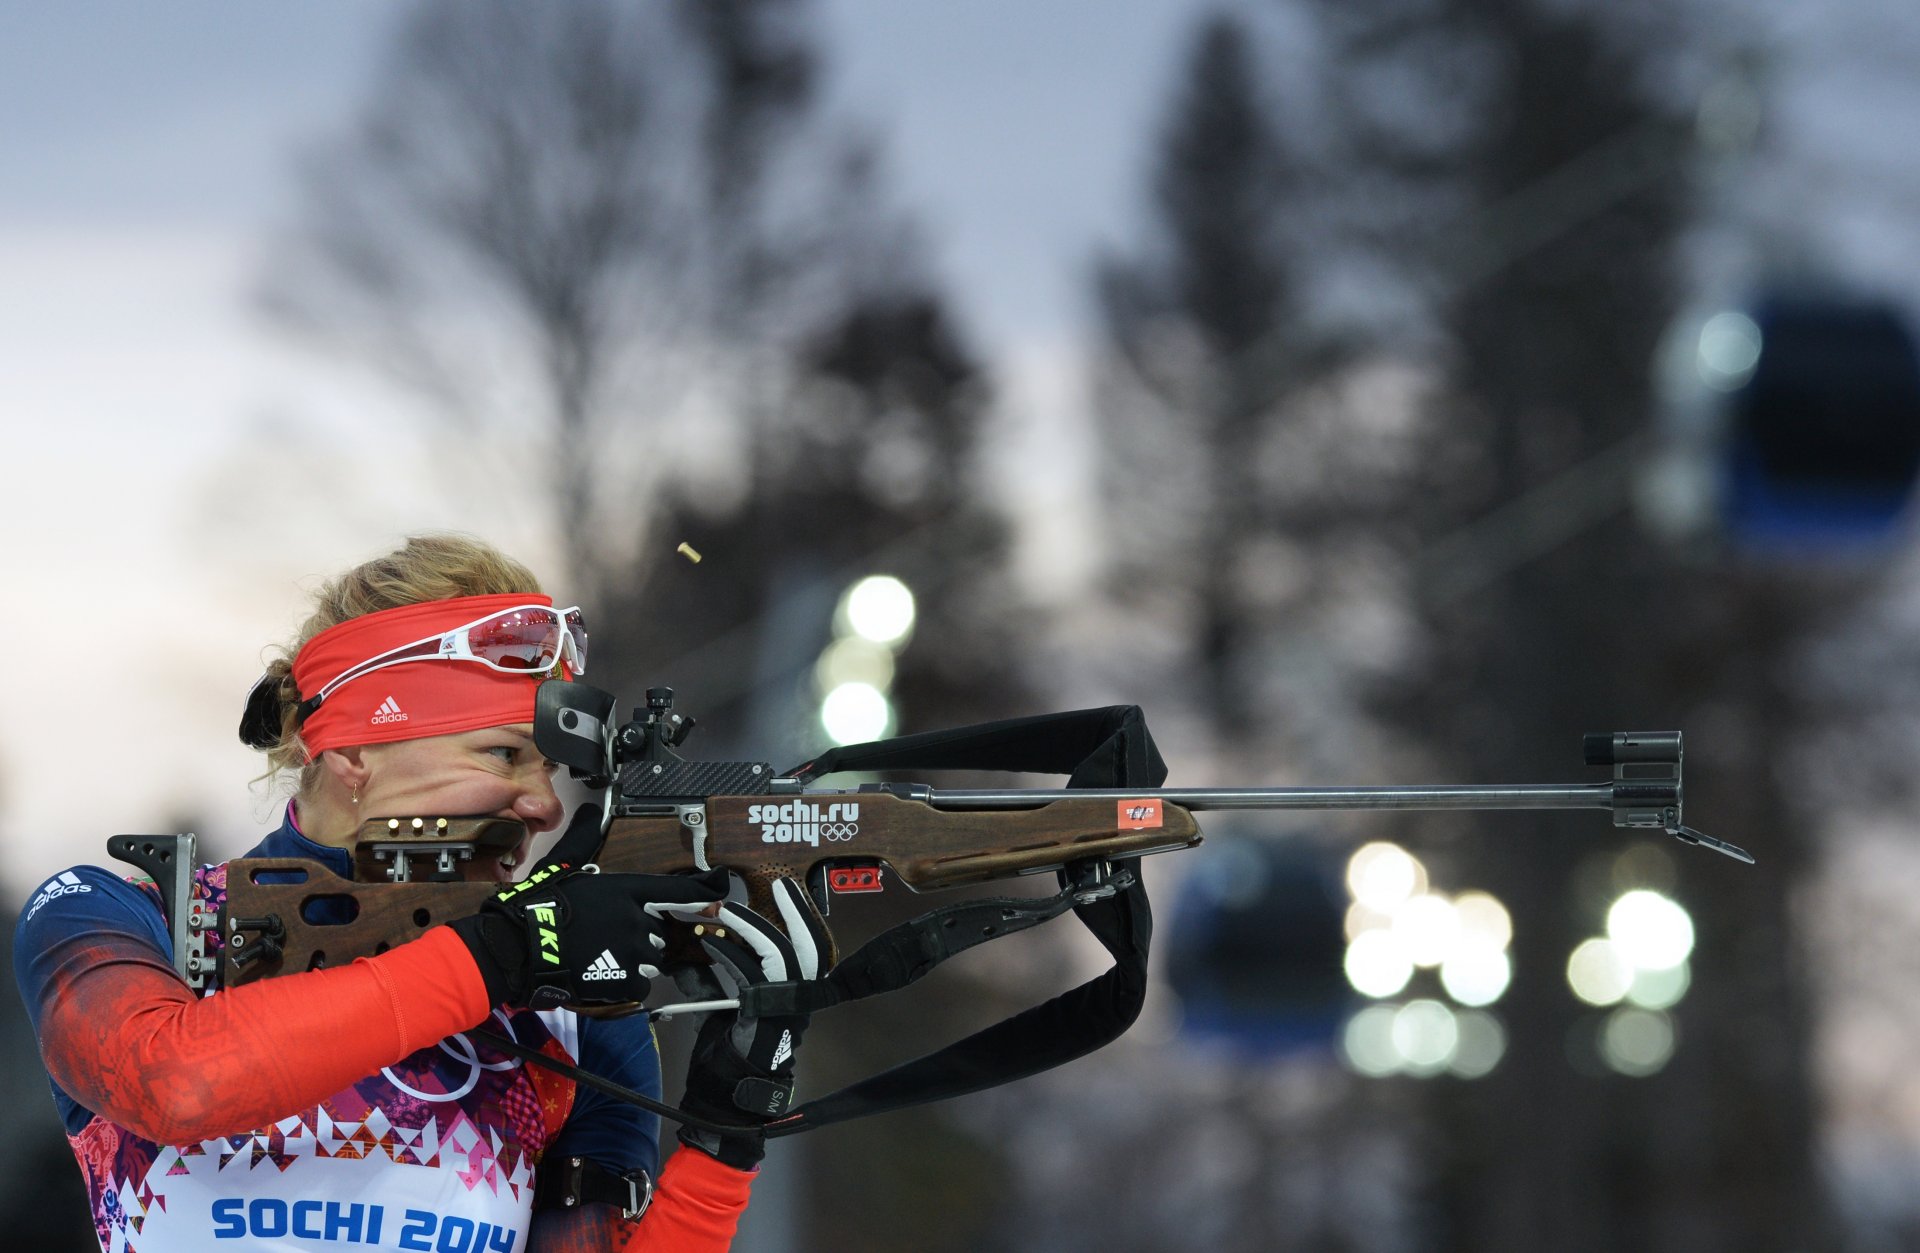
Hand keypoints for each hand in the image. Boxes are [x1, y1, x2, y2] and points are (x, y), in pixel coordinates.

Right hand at [448, 805, 726, 1009]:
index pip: (677, 889)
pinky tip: (602, 975)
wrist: (519, 948)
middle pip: (658, 930)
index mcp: (627, 890)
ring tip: (602, 955)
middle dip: (640, 934)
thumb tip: (591, 810)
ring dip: (634, 959)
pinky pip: (640, 983)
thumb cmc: (539, 906)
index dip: (703, 891)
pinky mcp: (624, 981)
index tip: (721, 889)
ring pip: (651, 957)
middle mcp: (637, 919)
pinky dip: (626, 983)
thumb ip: (585, 838)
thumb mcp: (564, 864)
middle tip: (609, 935)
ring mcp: (633, 952)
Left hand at [658, 878, 826, 1167]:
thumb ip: (711, 983)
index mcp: (795, 997)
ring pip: (782, 953)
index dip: (803, 919)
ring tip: (732, 909)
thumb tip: (686, 955)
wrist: (723, 1100)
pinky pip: (749, 973)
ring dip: (755, 926)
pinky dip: (727, 951)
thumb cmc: (725, 1060)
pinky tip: (708, 941)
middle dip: (799, 912)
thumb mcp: (720, 1011)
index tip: (788, 892)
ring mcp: (784, 1009)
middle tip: (782, 885)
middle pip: (812, 946)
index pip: (812, 949)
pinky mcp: (763, 1015)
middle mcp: (799, 1001)